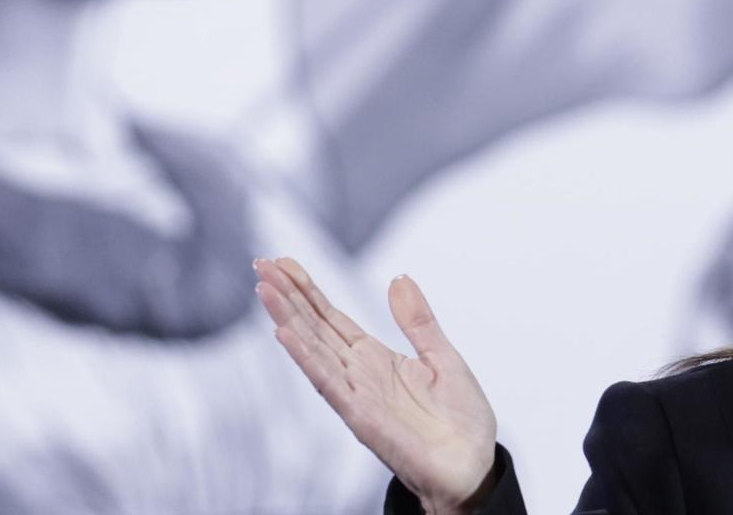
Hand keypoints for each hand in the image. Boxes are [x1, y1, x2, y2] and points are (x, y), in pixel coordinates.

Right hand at [255, 256, 499, 513]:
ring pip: (313, 349)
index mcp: (375, 359)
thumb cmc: (460, 422)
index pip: (331, 318)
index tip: (284, 263)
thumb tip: (399, 278)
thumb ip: (418, 321)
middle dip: (287, 296)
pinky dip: (306, 358)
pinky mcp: (361, 417)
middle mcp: (358, 374)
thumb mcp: (442, 358)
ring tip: (264, 288)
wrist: (472, 469)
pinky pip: (329, 383)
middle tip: (260, 263)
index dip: (307, 291)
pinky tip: (284, 333)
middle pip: (314, 327)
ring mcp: (356, 394)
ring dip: (287, 318)